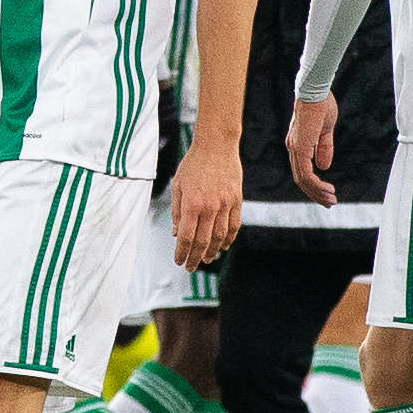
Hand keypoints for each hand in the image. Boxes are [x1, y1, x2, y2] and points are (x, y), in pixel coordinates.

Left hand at [170, 138, 240, 269]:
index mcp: (192, 203)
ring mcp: (225, 204)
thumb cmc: (193, 163)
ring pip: (219, 237)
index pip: (186, 236)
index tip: (179, 261)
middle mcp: (209, 207)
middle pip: (203, 241)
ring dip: (212, 251)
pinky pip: (234, 226)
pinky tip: (222, 246)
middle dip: (195, 257)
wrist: (216, 145)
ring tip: (206, 259)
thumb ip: (177, 210)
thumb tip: (176, 233)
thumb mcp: (178, 184)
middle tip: (191, 266)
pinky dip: (229, 239)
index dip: (182, 252)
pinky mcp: (236, 200)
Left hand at [286, 93, 338, 205]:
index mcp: (297, 144)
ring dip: (317, 192)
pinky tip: (327, 190)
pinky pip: (306, 174)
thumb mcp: (325, 130)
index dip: (314, 185)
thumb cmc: (321, 105)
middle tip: (330, 203)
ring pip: (303, 180)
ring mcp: (295, 148)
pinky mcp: (300, 148)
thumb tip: (324, 167)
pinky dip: (316, 185)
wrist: (315, 92)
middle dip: (315, 194)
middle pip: (301, 179)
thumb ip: (324, 148)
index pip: (302, 170)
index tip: (328, 193)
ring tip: (331, 200)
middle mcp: (293, 148)